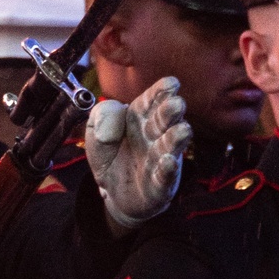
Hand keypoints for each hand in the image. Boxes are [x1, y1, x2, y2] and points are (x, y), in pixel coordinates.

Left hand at [87, 77, 189, 230]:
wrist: (113, 194)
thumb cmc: (110, 157)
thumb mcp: (95, 134)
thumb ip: (100, 119)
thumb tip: (113, 116)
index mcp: (140, 117)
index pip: (151, 100)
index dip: (160, 91)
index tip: (170, 84)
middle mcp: (155, 135)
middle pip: (164, 120)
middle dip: (171, 111)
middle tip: (176, 103)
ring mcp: (160, 159)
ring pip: (171, 146)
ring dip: (177, 138)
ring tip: (182, 129)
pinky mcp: (159, 184)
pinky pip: (165, 177)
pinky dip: (168, 170)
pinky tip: (169, 162)